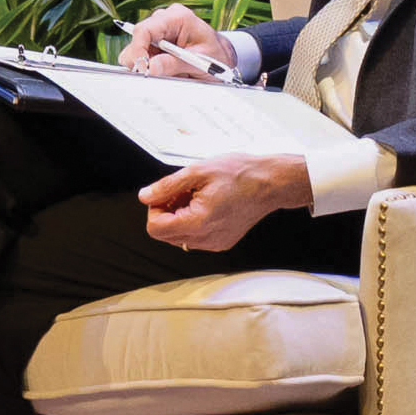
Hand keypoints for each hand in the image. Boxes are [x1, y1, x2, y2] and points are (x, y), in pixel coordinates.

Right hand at [121, 3, 238, 78]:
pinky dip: (148, 67)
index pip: (145, 30)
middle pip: (136, 40)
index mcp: (177, 17)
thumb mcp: (200, 63)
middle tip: (156, 76)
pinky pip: (140, 57)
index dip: (138, 50)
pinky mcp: (152, 43)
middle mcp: (163, 20)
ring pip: (134, 51)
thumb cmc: (215, 56)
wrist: (220, 57)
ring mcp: (156, 31)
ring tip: (169, 72)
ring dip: (146, 66)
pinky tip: (165, 70)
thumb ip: (175, 64)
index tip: (143, 69)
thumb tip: (151, 68)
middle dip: (142, 61)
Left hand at [138, 152, 310, 252]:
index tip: (166, 194)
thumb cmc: (240, 174)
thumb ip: (166, 187)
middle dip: (166, 212)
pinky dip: (193, 222)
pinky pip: (195, 237)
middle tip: (181, 192)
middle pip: (165, 235)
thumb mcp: (197, 172)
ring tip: (195, 197)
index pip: (155, 228)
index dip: (154, 208)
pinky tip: (205, 204)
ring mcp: (215, 243)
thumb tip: (146, 196)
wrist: (270, 182)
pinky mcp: (222, 242)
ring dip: (179, 218)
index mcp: (198, 222)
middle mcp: (206, 238)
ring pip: (179, 237)